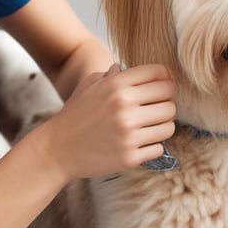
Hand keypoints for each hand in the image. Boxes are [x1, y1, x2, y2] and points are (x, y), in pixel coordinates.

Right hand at [35, 63, 175, 179]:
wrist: (57, 149)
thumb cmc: (75, 115)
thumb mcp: (90, 86)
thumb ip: (114, 75)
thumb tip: (136, 70)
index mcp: (116, 85)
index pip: (160, 74)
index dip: (165, 79)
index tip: (162, 87)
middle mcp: (124, 107)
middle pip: (170, 100)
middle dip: (166, 103)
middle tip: (156, 109)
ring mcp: (128, 134)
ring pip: (169, 125)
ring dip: (162, 125)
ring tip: (149, 126)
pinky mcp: (130, 157)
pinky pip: (159, 147)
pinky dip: (152, 145)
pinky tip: (139, 142)